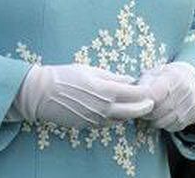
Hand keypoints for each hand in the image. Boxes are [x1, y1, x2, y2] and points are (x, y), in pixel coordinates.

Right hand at [11, 64, 153, 128]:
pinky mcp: (89, 125)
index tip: (151, 88)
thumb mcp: (90, 70)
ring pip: (122, 119)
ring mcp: (97, 119)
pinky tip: (118, 111)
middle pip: (133, 111)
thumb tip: (128, 80)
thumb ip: (112, 76)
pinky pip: (109, 123)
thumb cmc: (65, 76)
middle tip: (152, 102)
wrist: (43, 94)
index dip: (145, 92)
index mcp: (106, 91)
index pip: (134, 94)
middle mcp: (104, 108)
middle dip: (145, 107)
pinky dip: (117, 117)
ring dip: (131, 113)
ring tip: (137, 106)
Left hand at [137, 62, 194, 130]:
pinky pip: (174, 127)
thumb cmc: (167, 76)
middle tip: (142, 111)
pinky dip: (166, 124)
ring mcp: (192, 104)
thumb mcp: (155, 73)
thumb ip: (144, 83)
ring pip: (166, 122)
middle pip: (160, 111)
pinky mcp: (194, 115)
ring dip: (155, 121)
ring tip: (152, 113)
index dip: (144, 102)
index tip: (139, 102)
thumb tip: (132, 96)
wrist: (192, 79)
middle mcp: (185, 90)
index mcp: (174, 77)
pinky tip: (164, 116)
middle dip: (148, 114)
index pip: (155, 95)